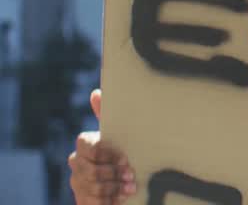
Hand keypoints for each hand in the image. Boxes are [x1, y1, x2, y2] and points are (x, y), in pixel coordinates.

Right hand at [68, 89, 135, 203]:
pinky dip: (108, 201)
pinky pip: (90, 202)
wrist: (124, 180)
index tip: (124, 158)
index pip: (85, 144)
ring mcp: (78, 183)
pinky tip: (122, 199)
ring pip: (89, 187)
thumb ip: (107, 115)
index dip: (104, 152)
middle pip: (86, 168)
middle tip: (131, 176)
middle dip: (110, 173)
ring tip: (131, 188)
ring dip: (112, 188)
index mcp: (86, 145)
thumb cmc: (123, 151)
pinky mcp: (83, 200)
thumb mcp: (119, 133)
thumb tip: (96, 92)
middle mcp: (78, 164)